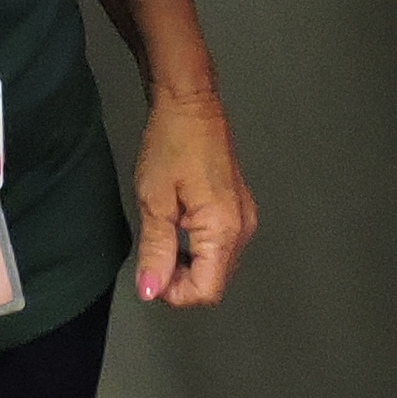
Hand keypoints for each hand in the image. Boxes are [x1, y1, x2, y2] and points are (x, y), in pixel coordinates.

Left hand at [132, 84, 258, 306]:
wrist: (191, 105)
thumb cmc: (172, 144)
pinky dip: (198, 250)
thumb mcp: (154, 201)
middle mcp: (242, 228)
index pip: (207, 290)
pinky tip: (178, 227)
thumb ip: (156, 250)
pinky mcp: (240, 210)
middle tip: (153, 254)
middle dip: (181, 280)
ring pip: (217, 266)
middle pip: (214, 281)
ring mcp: (244, 218)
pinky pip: (221, 247)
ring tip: (164, 235)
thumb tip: (152, 291)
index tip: (151, 273)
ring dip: (189, 265)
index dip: (175, 293)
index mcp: (223, 229)